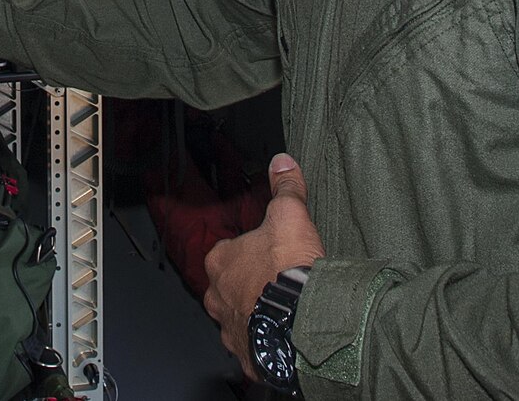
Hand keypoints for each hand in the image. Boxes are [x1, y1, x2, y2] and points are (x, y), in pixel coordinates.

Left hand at [202, 154, 326, 378]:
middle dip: (246, 286)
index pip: (224, 252)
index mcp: (220, 262)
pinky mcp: (246, 356)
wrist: (302, 324)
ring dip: (254, 316)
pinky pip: (251, 349)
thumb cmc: (288, 273)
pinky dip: (263, 344)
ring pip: (237, 319)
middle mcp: (217, 297)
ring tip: (280, 312)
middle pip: (227, 287)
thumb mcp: (289, 217)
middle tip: (273, 284)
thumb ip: (285, 190)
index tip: (264, 254)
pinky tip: (281, 337)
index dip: (245, 251)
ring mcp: (229, 328)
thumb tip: (282, 163)